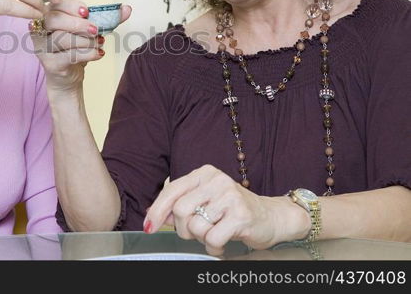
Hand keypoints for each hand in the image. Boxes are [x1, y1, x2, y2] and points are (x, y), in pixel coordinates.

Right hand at [31, 0, 130, 91]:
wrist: (67, 77)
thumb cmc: (75, 49)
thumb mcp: (91, 31)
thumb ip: (107, 19)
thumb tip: (127, 9)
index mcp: (48, 16)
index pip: (56, 5)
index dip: (71, 6)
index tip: (87, 11)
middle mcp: (40, 31)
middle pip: (53, 20)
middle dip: (77, 24)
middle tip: (96, 30)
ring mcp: (43, 48)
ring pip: (61, 38)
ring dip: (85, 40)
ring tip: (100, 43)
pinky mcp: (50, 64)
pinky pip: (68, 56)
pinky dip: (87, 54)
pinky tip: (99, 54)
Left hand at [143, 164, 308, 255]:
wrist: (271, 217)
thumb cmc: (232, 210)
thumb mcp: (205, 200)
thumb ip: (180, 204)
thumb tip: (152, 214)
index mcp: (204, 173)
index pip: (172, 190)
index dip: (158, 210)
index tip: (149, 226)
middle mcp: (217, 180)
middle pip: (181, 210)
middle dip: (183, 229)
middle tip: (196, 233)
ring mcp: (230, 196)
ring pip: (196, 226)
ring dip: (201, 238)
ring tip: (214, 234)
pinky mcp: (241, 215)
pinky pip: (212, 238)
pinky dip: (213, 247)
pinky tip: (222, 242)